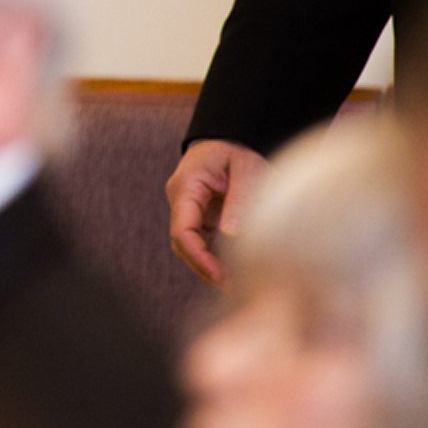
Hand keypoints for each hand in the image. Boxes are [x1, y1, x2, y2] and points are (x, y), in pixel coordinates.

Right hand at [168, 138, 270, 284]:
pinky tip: (234, 272)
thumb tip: (233, 237)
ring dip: (208, 267)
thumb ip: (239, 200)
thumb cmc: (238, 150)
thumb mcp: (246, 168)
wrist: (231, 138)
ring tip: (236, 287)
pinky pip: (202, 242)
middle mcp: (182, 201)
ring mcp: (190, 210)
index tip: (220, 275)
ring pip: (190, 246)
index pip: (182, 230)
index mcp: (186, 187)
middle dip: (204, 268)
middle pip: (182, 244)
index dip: (198, 256)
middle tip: (233, 289)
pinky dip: (214, 259)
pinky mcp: (201, 217)